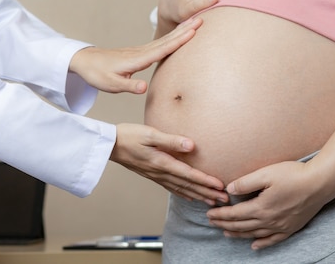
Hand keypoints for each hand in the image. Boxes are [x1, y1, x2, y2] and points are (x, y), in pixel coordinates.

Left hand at [69, 17, 201, 93]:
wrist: (85, 61)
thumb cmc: (97, 73)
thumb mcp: (111, 85)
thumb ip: (129, 86)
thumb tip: (144, 88)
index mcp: (137, 60)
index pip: (162, 49)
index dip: (178, 41)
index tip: (193, 31)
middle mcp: (141, 52)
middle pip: (167, 40)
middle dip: (185, 30)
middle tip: (202, 19)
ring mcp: (140, 51)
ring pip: (165, 40)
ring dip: (180, 31)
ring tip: (196, 23)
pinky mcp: (139, 53)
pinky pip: (160, 43)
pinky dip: (172, 37)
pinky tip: (178, 35)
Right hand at [110, 123, 227, 204]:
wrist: (109, 144)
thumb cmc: (129, 135)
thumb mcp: (150, 133)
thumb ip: (171, 140)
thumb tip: (191, 146)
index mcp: (162, 162)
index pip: (189, 175)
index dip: (206, 181)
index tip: (221, 187)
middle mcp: (160, 172)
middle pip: (188, 185)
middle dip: (207, 193)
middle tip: (225, 200)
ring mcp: (156, 175)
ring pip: (181, 189)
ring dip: (198, 195)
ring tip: (212, 202)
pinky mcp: (151, 174)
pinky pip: (171, 187)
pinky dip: (183, 193)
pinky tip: (189, 196)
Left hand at [205, 161, 329, 249]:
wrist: (320, 183)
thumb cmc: (293, 175)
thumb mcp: (266, 173)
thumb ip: (246, 183)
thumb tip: (229, 190)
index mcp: (261, 207)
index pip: (234, 214)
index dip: (220, 215)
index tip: (209, 214)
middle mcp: (269, 220)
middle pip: (241, 226)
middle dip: (224, 224)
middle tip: (212, 222)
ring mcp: (281, 226)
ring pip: (254, 234)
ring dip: (238, 234)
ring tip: (226, 233)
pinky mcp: (291, 228)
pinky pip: (273, 240)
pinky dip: (262, 243)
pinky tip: (255, 245)